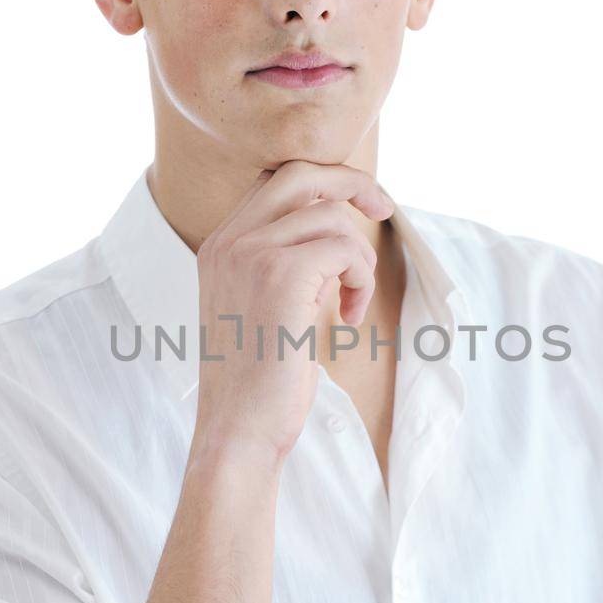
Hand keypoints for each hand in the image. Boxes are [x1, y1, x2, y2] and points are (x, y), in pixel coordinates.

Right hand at [190, 159, 393, 466]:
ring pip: (332, 216)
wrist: (238, 430)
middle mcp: (228, 240)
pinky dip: (361, 280)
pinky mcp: (280, 274)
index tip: (360, 207)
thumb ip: (284, 264)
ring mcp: (250, 253)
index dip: (324, 185)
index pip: (275, 182)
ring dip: (359, 260)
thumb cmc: (258, 381)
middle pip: (300, 173)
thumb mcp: (263, 307)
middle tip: (384, 210)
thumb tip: (336, 235)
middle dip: (352, 183)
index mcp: (219, 246)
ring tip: (351, 303)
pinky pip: (345, 249)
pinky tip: (350, 317)